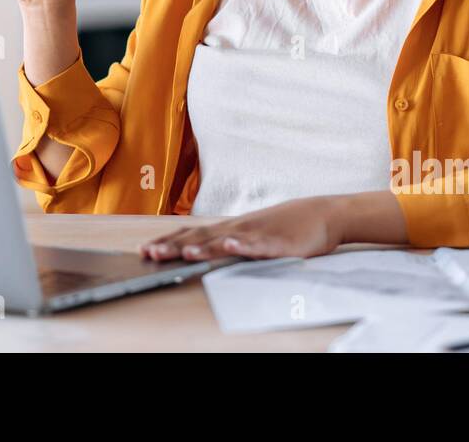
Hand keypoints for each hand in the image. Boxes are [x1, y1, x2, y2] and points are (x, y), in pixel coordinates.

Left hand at [139, 196, 347, 262]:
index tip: (144, 249)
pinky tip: (230, 245)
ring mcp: (256, 234)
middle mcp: (238, 228)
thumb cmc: (287, 226)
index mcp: (230, 227)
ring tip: (182, 253)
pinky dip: (241, 245)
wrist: (323, 214)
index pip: (192, 233)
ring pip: (224, 240)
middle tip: (148, 254)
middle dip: (173, 246)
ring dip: (202, 247)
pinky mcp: (277, 242)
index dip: (167, 241)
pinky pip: (257, 245)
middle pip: (200, 237)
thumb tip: (206, 249)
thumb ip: (231, 241)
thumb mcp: (253, 234)